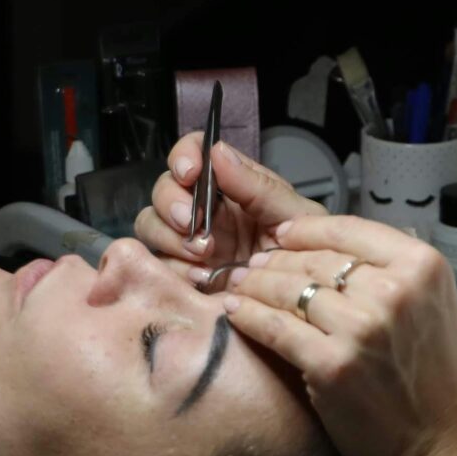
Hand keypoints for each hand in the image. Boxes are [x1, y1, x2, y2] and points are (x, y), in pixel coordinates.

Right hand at [133, 134, 327, 270]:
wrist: (302, 304)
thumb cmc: (306, 254)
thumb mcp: (292, 216)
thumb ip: (257, 186)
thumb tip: (217, 152)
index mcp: (231, 185)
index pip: (194, 152)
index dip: (184, 155)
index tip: (190, 173)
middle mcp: (204, 209)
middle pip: (163, 188)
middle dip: (171, 202)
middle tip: (192, 224)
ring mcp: (190, 242)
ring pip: (151, 224)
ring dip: (168, 236)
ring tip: (203, 254)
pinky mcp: (184, 274)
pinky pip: (158, 264)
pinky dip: (175, 268)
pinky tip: (202, 278)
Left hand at [218, 214, 456, 455]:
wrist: (446, 447)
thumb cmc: (441, 380)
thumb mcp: (436, 304)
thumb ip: (396, 272)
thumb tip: (335, 251)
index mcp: (423, 266)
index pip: (348, 229)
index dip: (305, 231)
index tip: (282, 235)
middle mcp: (394, 289)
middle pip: (314, 259)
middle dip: (275, 260)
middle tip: (253, 265)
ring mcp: (361, 328)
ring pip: (289, 289)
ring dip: (256, 284)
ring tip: (240, 285)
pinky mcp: (331, 365)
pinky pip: (275, 328)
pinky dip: (249, 316)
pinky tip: (235, 311)